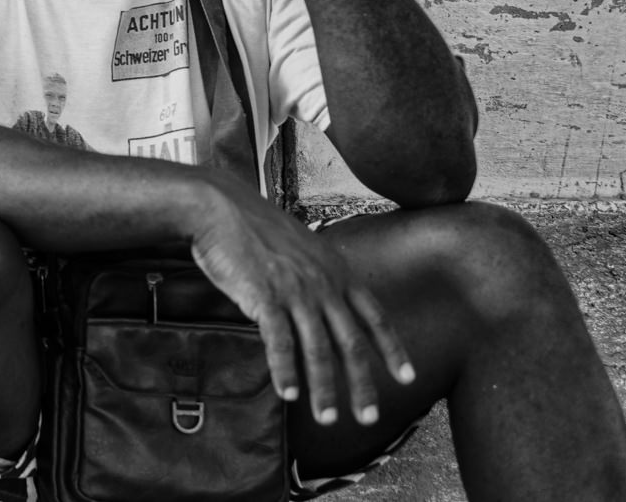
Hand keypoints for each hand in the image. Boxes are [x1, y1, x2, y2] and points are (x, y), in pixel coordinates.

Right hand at [188, 181, 414, 425]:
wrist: (218, 206)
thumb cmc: (253, 225)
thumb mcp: (301, 245)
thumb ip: (318, 273)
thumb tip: (324, 300)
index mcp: (336, 270)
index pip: (374, 317)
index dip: (392, 350)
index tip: (407, 378)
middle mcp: (323, 283)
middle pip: (351, 343)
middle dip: (363, 385)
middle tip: (369, 418)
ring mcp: (295, 291)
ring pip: (318, 350)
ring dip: (325, 390)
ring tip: (328, 418)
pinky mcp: (264, 297)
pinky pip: (280, 343)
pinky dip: (286, 372)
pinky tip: (288, 394)